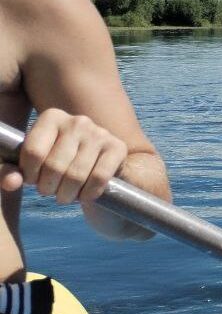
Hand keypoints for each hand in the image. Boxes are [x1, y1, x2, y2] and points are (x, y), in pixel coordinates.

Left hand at [0, 108, 127, 203]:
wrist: (97, 166)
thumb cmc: (57, 165)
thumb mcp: (30, 166)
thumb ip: (11, 173)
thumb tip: (11, 183)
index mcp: (52, 117)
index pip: (33, 152)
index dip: (29, 175)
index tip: (33, 180)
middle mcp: (77, 120)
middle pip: (54, 165)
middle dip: (48, 188)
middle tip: (50, 192)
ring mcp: (100, 133)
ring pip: (75, 174)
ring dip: (67, 194)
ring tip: (65, 196)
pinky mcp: (118, 147)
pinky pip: (99, 178)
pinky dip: (89, 193)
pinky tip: (84, 195)